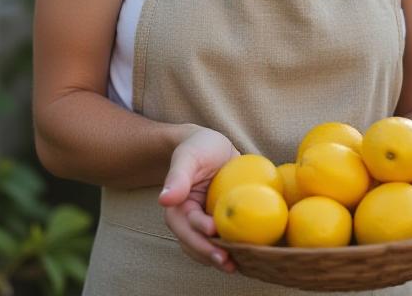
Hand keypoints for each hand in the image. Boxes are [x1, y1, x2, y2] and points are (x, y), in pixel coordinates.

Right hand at [158, 126, 239, 272]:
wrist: (211, 145)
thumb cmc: (198, 147)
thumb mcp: (188, 157)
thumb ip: (178, 176)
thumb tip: (164, 199)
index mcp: (177, 207)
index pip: (188, 225)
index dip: (200, 233)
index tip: (214, 232)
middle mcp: (188, 220)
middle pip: (196, 244)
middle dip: (210, 255)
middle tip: (229, 263)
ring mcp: (204, 223)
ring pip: (207, 248)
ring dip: (220, 259)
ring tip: (238, 266)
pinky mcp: (218, 222)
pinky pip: (222, 240)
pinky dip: (230, 249)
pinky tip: (246, 254)